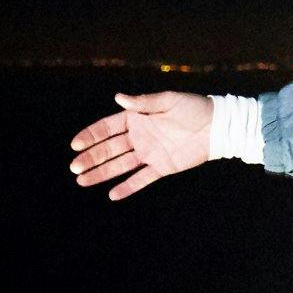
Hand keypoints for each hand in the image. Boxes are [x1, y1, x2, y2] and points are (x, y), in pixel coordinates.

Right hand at [69, 91, 213, 200]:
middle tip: (74, 167)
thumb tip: (118, 98)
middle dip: (91, 157)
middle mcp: (139, 137)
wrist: (218, 126)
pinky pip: (142, 178)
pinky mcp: (162, 167)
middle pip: (109, 149)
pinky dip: (128, 187)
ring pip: (120, 165)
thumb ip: (144, 102)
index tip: (75, 145)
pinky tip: (112, 195)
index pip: (107, 128)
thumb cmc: (194, 108)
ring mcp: (149, 153)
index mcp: (137, 119)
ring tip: (81, 180)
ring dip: (101, 173)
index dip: (91, 136)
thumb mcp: (168, 101)